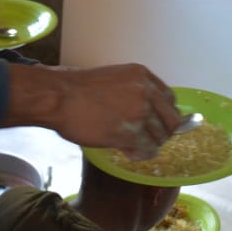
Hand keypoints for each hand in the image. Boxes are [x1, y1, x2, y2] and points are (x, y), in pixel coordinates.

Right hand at [5, 62, 180, 157]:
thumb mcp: (114, 78)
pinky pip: (148, 150)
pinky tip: (127, 152)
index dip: (164, 114)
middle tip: (147, 138)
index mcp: (143, 76)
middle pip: (172, 120)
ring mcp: (140, 113)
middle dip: (161, 132)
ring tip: (132, 146)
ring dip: (149, 144)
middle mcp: (147, 92)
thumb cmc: (77, 89)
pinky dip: (140, 154)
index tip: (157, 122)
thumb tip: (146, 111)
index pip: (170, 99)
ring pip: (160, 137)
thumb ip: (134, 91)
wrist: (59, 96)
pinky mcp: (131, 133)